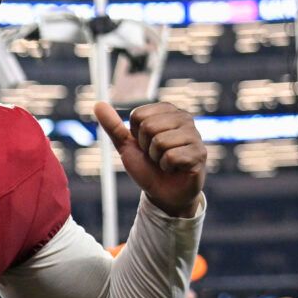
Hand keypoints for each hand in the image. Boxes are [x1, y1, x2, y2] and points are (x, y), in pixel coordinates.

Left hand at [93, 102, 205, 217]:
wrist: (163, 193)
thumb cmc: (148, 167)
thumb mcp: (127, 146)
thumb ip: (114, 126)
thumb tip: (98, 104)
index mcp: (167, 111)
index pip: (138, 116)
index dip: (136, 135)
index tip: (146, 145)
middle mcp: (184, 118)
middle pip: (149, 126)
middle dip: (146, 147)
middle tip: (156, 156)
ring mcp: (194, 135)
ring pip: (160, 142)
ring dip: (157, 159)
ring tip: (165, 163)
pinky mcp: (199, 153)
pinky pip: (171, 156)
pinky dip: (167, 168)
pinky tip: (175, 169)